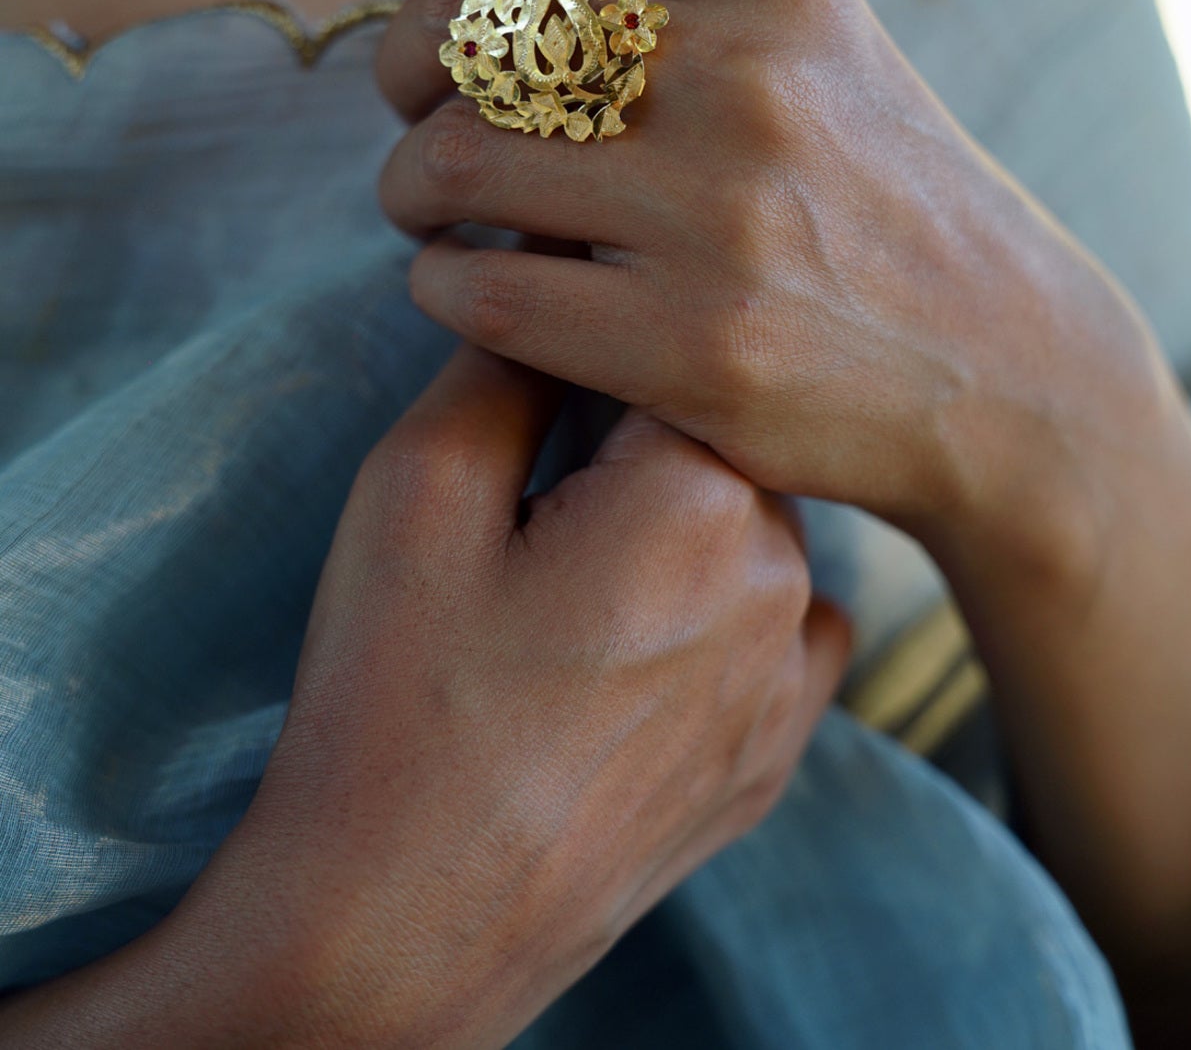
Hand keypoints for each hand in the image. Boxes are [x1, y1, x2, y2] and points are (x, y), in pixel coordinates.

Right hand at [158, 345, 847, 1049]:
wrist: (404, 924)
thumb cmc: (398, 697)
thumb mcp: (418, 488)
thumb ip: (507, 358)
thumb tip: (555, 268)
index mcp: (700, 492)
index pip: (663, 350)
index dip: (589, 349)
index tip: (540, 381)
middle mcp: (781, 575)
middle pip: (712, 441)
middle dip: (630, 443)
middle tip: (533, 504)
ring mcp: (790, 678)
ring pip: (745, 531)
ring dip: (676, 528)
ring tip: (568, 592)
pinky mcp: (775, 757)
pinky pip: (776, 634)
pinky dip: (717, 617)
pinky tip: (631, 651)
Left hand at [373, 0, 1160, 541]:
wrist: (1011, 369)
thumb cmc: (880, 203)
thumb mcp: (820, 54)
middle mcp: (747, 77)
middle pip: (472, 23)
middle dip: (398, 64)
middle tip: (409, 112)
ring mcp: (721, 214)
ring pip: (451, 159)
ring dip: (406, 185)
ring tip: (431, 208)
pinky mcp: (696, 347)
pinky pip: (480, 290)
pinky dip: (439, 283)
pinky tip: (467, 285)